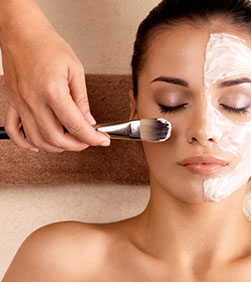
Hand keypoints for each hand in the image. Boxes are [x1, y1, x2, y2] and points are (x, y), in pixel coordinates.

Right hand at [1, 4, 110, 151]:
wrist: (22, 32)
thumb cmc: (48, 45)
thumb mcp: (75, 70)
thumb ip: (82, 100)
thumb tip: (89, 121)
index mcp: (53, 91)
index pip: (76, 126)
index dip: (93, 138)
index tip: (103, 141)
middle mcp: (34, 100)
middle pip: (56, 137)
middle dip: (77, 145)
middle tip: (89, 141)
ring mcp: (20, 103)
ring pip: (36, 139)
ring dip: (56, 147)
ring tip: (71, 142)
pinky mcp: (12, 102)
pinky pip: (13, 130)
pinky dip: (25, 142)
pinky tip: (38, 144)